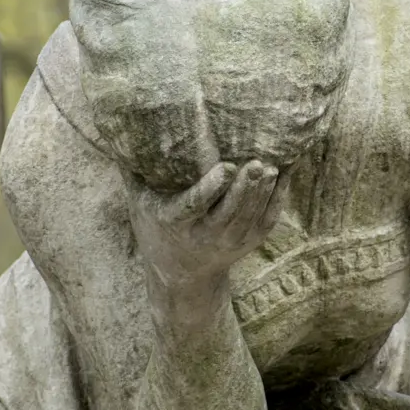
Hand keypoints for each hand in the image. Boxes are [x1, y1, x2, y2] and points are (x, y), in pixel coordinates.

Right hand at [125, 160, 287, 289]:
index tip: (225, 168)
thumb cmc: (156, 229)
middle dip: (245, 189)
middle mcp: (205, 236)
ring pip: (250, 216)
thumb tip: (125, 133)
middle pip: (229, 212)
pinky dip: (277, 199)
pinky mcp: (249, 243)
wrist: (180, 276)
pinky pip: (268, 220)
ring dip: (262, 192)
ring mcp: (230, 242)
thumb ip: (134, 172)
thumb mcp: (138, 205)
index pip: (195, 205)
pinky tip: (283, 175)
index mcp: (176, 223)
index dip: (211, 187)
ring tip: (271, 166)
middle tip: (256, 164)